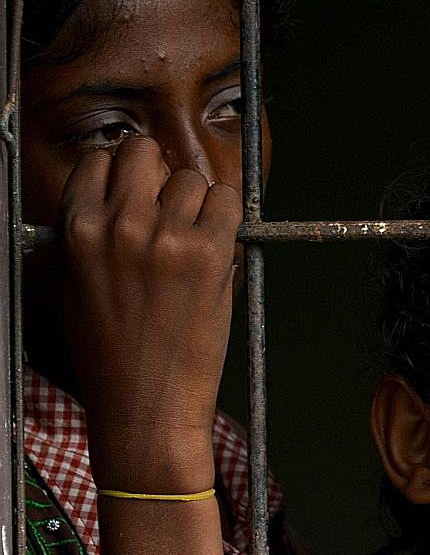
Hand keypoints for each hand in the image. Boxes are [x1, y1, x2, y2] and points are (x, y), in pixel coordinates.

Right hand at [56, 136, 241, 487]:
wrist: (146, 402)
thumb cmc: (112, 352)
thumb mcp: (77, 284)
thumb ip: (94, 234)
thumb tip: (120, 196)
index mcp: (77, 230)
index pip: (99, 161)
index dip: (123, 175)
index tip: (138, 194)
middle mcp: (119, 224)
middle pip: (143, 153)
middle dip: (159, 174)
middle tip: (170, 207)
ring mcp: (166, 236)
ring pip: (190, 177)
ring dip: (198, 200)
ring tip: (194, 238)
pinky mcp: (209, 253)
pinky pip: (228, 202)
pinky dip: (228, 215)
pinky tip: (219, 243)